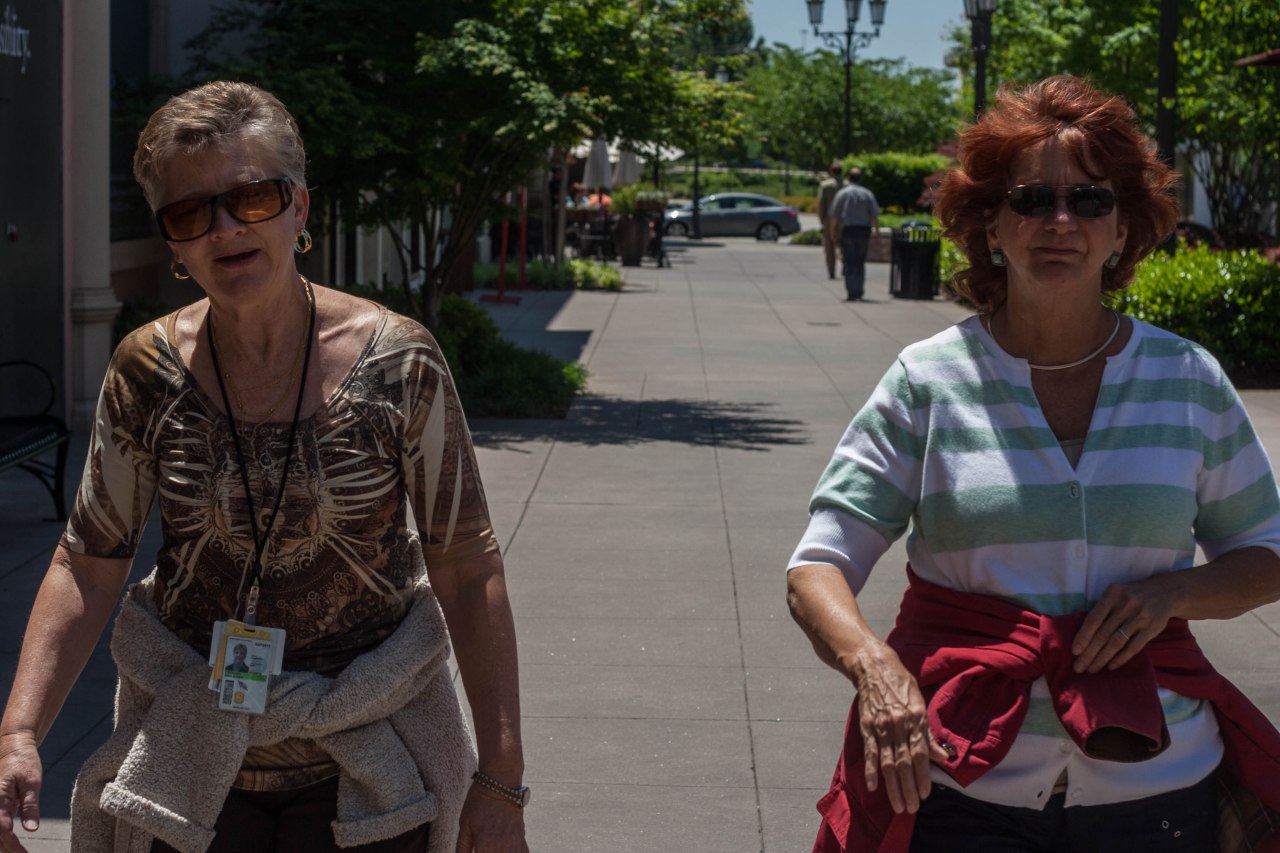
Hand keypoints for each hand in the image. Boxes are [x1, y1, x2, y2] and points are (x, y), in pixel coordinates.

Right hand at [0, 731, 41, 852]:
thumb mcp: (32, 782)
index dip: (10, 843)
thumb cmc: (24, 763)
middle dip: (7, 848)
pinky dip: (2, 837)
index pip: (1, 827)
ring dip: (3, 845)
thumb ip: (30, 806)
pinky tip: (11, 847)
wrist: (12, 748)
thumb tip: (32, 829)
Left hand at [454, 783, 527, 852]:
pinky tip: (505, 850)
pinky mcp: (522, 838)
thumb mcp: (465, 824)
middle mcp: (503, 848)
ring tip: (490, 848)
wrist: (501, 783)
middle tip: (480, 848)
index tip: (474, 851)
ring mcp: (515, 844)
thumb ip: (462, 847)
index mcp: (486, 846)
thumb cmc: (480, 801)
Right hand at [849, 643, 947, 814]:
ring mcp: (881, 726)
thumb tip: (943, 756)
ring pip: (887, 762)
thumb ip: (929, 732)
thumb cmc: (901, 684)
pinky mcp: (867, 726)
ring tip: (898, 805)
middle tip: (911, 808)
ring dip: (892, 786)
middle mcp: (898, 724)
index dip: (922, 775)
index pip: (920, 753)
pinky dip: (871, 770)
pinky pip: (870, 752)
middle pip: (903, 762)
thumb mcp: (920, 703)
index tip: (925, 794)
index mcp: (915, 718)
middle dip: (908, 788)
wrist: (874, 667)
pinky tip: (873, 786)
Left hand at [1072, 575, 1178, 673]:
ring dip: (1102, 658)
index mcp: (1113, 594)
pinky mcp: (1152, 628)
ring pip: (1117, 642)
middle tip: (1079, 667)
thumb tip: (1082, 636)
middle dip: (1089, 653)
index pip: (1094, 619)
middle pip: (1104, 633)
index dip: (1083, 636)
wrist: (1165, 592)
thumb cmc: (1131, 596)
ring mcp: (1140, 617)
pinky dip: (1121, 658)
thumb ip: (1102, 610)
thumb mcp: (1115, 594)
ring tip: (1092, 669)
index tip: (1074, 652)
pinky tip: (1111, 666)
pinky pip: (1134, 647)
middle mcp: (1126, 605)